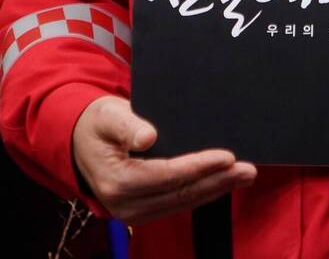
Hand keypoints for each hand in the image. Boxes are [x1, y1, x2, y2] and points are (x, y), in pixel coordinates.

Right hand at [72, 95, 256, 224]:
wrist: (80, 142)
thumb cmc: (96, 123)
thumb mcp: (106, 115)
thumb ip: (127, 124)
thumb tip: (149, 136)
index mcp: (116, 180)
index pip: (166, 175)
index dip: (198, 166)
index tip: (227, 156)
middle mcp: (125, 204)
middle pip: (180, 194)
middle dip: (217, 181)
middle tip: (248, 169)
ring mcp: (134, 212)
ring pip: (182, 203)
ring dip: (216, 189)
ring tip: (244, 176)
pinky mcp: (143, 210)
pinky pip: (177, 204)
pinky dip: (202, 193)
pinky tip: (222, 183)